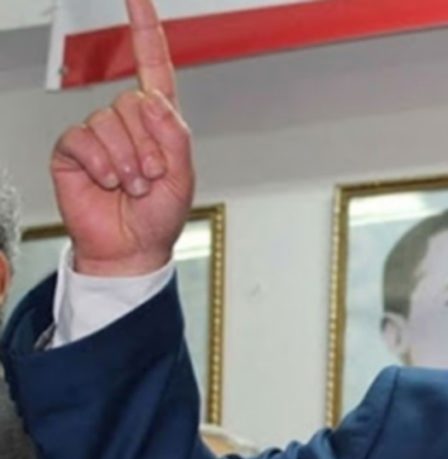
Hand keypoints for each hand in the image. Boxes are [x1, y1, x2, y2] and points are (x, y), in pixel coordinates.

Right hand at [51, 0, 193, 275]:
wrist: (130, 248)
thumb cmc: (159, 215)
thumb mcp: (182, 177)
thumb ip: (174, 136)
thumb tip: (153, 100)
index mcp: (160, 121)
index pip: (153, 67)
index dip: (145, 31)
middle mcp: (129, 121)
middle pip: (134, 102)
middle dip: (149, 145)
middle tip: (152, 176)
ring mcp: (99, 133)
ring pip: (110, 121)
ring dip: (127, 160)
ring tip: (132, 185)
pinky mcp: (73, 149)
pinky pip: (84, 138)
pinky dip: (101, 163)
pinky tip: (108, 182)